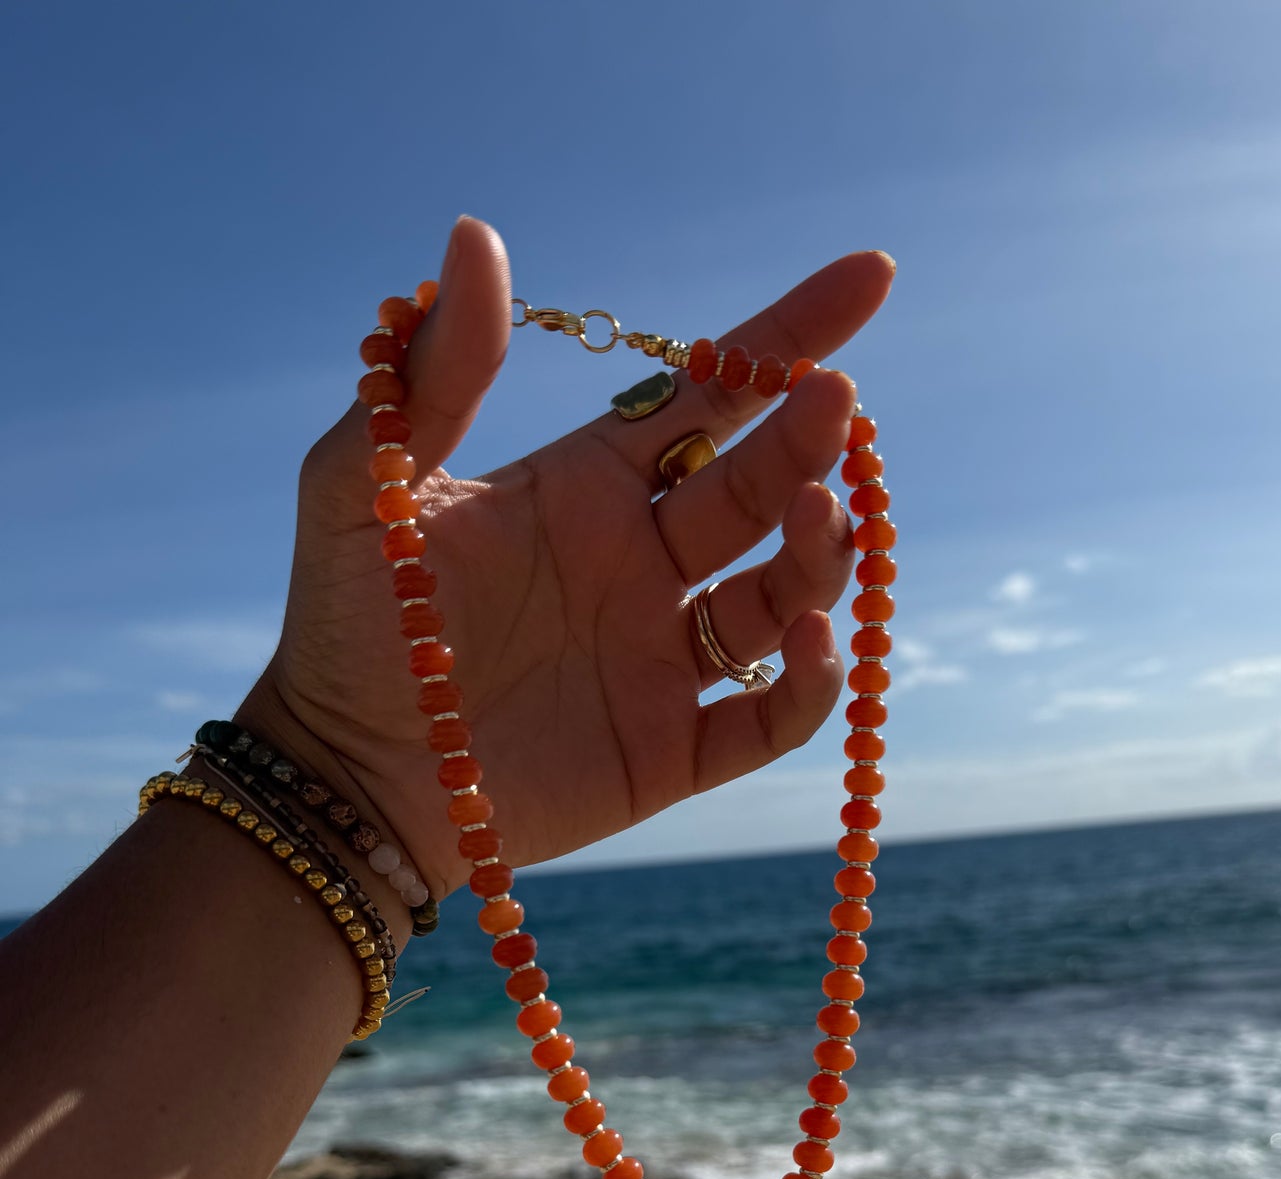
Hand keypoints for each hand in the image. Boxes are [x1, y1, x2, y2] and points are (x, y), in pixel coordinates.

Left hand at [240, 218, 894, 902]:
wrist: (343, 772)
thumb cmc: (349, 625)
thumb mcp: (366, 486)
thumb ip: (434, 375)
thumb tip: (474, 234)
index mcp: (589, 488)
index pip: (708, 396)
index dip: (785, 336)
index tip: (868, 279)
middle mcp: (643, 564)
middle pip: (757, 490)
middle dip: (805, 442)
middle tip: (832, 404)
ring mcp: (663, 660)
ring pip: (780, 597)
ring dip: (817, 555)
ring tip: (815, 515)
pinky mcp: (672, 752)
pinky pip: (767, 719)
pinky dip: (808, 686)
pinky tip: (810, 639)